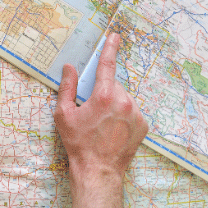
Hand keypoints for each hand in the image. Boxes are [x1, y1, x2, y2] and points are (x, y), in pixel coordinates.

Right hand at [54, 32, 147, 184]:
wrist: (98, 170)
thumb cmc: (78, 143)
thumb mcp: (64, 115)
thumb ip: (67, 87)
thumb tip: (69, 68)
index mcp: (104, 96)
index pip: (107, 65)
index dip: (110, 48)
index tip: (114, 36)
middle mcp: (124, 102)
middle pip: (113, 85)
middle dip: (103, 92)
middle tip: (92, 111)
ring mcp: (136, 114)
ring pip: (123, 98)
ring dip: (114, 104)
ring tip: (103, 124)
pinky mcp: (143, 125)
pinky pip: (132, 111)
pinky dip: (123, 115)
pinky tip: (113, 129)